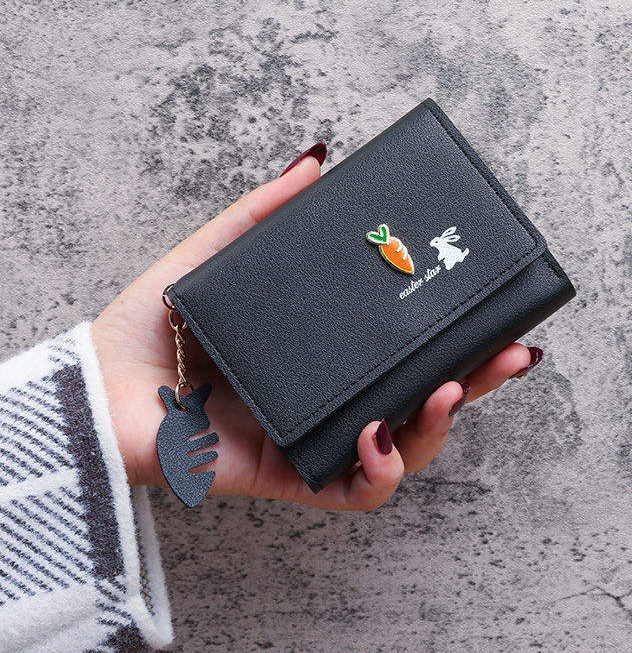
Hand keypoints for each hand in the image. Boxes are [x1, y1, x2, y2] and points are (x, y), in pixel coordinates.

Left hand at [92, 146, 540, 510]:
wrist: (100, 385)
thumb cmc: (156, 324)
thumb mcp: (220, 255)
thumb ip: (266, 211)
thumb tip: (316, 160)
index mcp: (328, 352)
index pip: (409, 348)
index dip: (461, 338)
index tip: (498, 316)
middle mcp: (334, 398)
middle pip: (425, 400)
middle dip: (476, 382)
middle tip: (510, 354)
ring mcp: (319, 441)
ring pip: (406, 450)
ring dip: (437, 426)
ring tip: (442, 390)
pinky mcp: (292, 478)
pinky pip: (355, 492)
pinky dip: (378, 471)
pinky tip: (378, 437)